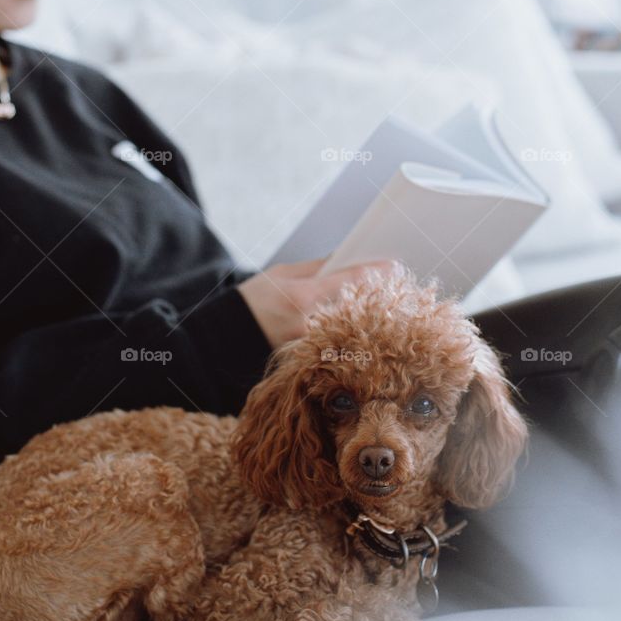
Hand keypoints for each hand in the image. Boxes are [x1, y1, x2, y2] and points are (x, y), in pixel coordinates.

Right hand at [236, 257, 396, 349]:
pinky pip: (336, 344)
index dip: (374, 273)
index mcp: (302, 297)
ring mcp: (312, 347)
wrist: (224, 339)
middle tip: (397, 286)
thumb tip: (345, 260)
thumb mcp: (281, 274)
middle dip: (376, 297)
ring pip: (349, 328)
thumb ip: (315, 269)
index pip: (348, 281)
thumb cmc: (253, 301)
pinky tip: (361, 328)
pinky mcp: (310, 361)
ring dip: (366, 318)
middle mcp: (310, 324)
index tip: (394, 267)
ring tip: (383, 307)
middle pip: (356, 308)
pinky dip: (350, 334)